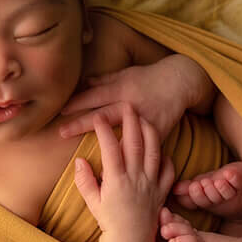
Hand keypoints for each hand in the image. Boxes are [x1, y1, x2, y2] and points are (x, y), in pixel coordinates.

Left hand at [59, 56, 211, 143]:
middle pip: (103, 116)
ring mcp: (144, 119)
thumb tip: (84, 82)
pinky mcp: (157, 132)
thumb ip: (105, 80)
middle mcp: (131, 105)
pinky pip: (143, 146)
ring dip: (105, 146)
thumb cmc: (149, 77)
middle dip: (81, 124)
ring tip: (87, 156)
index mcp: (122, 88)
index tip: (61, 110)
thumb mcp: (126, 73)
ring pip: (122, 134)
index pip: (95, 95)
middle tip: (62, 132)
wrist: (179, 82)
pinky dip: (132, 157)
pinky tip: (120, 168)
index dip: (78, 102)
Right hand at [72, 106, 175, 241]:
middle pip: (135, 143)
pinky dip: (166, 157)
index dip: (104, 130)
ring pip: (154, 152)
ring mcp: (151, 184)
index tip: (98, 117)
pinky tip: (160, 149)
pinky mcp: (162, 191)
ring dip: (150, 132)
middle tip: (127, 106)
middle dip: (131, 122)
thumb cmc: (109, 223)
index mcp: (116, 181)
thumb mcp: (92, 202)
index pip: (110, 148)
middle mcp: (136, 179)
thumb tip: (80, 160)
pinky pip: (169, 170)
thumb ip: (85, 180)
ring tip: (145, 119)